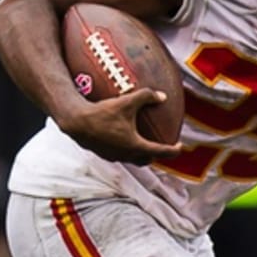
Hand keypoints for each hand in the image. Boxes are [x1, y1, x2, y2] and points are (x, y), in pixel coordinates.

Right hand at [58, 90, 182, 164]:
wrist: (76, 121)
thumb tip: (162, 96)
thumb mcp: (127, 101)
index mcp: (135, 145)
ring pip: (131, 159)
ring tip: (142, 143)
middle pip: (146, 160)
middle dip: (155, 155)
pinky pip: (119, 155)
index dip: (173, 150)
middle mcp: (125, 155)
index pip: (160, 152)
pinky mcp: (102, 153)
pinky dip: (126, 150)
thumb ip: (147, 97)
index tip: (180, 147)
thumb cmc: (102, 113)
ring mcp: (112, 156)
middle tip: (161, 146)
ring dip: (139, 154)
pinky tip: (122, 139)